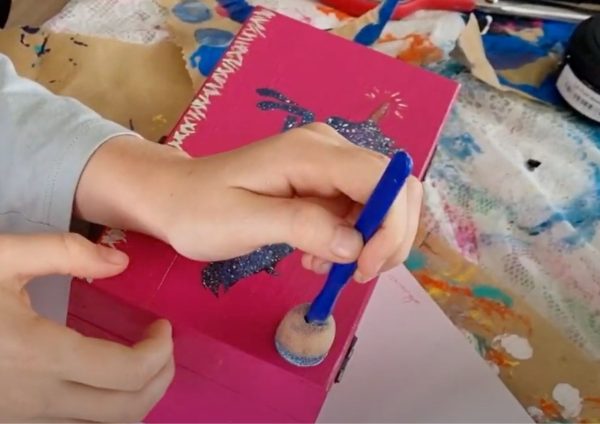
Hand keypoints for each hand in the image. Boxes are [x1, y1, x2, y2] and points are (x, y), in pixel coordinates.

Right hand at [0, 233, 173, 421]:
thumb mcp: (0, 257)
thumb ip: (65, 252)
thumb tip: (120, 261)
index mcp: (40, 355)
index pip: (128, 373)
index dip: (160, 352)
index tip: (162, 326)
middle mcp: (36, 400)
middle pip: (127, 411)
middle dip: (160, 379)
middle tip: (163, 347)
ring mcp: (22, 420)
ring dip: (137, 399)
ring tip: (144, 363)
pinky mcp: (11, 423)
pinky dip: (105, 411)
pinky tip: (103, 382)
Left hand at [165, 123, 422, 280]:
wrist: (174, 197)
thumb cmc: (199, 210)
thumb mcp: (243, 223)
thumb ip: (301, 227)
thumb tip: (354, 245)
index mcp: (309, 152)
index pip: (382, 179)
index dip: (390, 225)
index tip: (366, 266)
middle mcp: (328, 148)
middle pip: (394, 187)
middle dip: (388, 237)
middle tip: (355, 273)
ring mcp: (328, 163)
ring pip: (383, 201)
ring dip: (369, 242)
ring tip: (323, 264)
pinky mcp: (323, 180)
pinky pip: (359, 209)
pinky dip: (352, 239)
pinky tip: (318, 254)